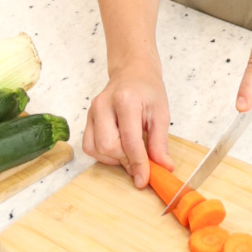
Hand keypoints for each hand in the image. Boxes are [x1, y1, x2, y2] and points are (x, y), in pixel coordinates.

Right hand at [83, 60, 172, 187]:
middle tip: (140, 162)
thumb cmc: (148, 90)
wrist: (132, 71)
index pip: (130, 141)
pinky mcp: (87, 117)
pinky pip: (89, 145)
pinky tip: (117, 149)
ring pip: (95, 148)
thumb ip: (160, 143)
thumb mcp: (161, 114)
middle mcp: (104, 105)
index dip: (138, 164)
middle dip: (125, 161)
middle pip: (108, 146)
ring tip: (129, 153)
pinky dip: (102, 154)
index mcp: (126, 100)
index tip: (144, 180)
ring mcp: (92, 110)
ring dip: (113, 159)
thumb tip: (163, 168)